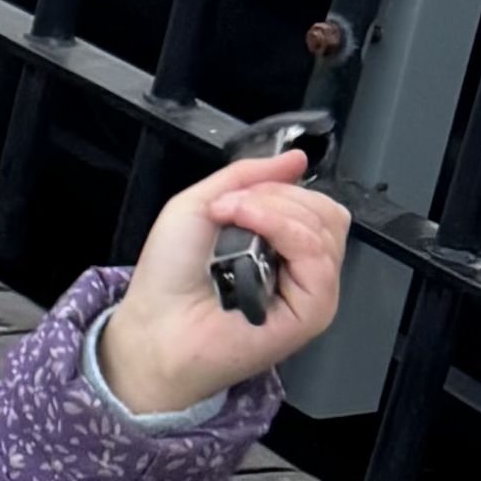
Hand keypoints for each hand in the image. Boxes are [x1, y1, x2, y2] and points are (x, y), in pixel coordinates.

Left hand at [98, 147, 344, 415]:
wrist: (153, 323)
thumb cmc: (169, 273)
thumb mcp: (201, 204)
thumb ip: (248, 176)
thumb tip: (297, 158)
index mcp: (283, 246)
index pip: (315, 204)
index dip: (279, 189)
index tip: (233, 198)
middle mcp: (302, 270)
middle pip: (327, 212)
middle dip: (278, 197)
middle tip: (232, 209)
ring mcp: (311, 292)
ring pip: (326, 229)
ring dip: (275, 210)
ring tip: (232, 219)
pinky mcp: (312, 313)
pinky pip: (319, 259)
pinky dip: (284, 231)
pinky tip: (250, 232)